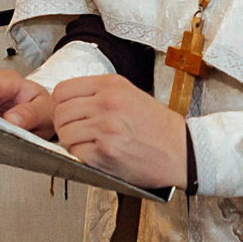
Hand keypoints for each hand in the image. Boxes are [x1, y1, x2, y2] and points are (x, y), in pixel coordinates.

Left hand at [37, 76, 188, 189]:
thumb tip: (69, 103)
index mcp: (111, 85)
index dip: (59, 104)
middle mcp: (107, 103)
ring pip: (64, 133)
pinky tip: (96, 154)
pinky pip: (75, 153)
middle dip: (62, 125)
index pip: (62, 90)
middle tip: (74, 131)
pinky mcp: (106, 153)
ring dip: (71, 142)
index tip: (66, 113)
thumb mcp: (131, 94)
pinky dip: (81, 156)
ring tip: (87, 144)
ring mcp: (106, 128)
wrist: (183, 151)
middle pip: (59, 112)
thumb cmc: (159, 127)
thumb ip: (100, 94)